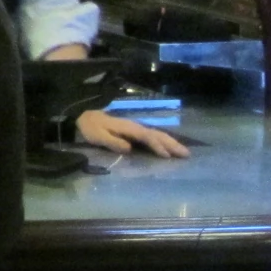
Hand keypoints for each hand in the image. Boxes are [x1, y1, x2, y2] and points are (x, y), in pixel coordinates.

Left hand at [75, 108, 189, 157]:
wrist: (83, 114)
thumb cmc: (90, 126)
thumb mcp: (97, 135)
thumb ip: (112, 141)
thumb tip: (129, 149)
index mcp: (128, 128)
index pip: (147, 137)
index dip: (158, 146)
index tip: (168, 156)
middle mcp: (135, 126)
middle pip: (157, 135)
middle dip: (172, 144)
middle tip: (187, 155)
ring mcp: (135, 128)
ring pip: (157, 134)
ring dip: (171, 142)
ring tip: (183, 152)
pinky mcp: (134, 131)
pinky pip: (152, 136)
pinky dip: (163, 141)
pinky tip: (168, 147)